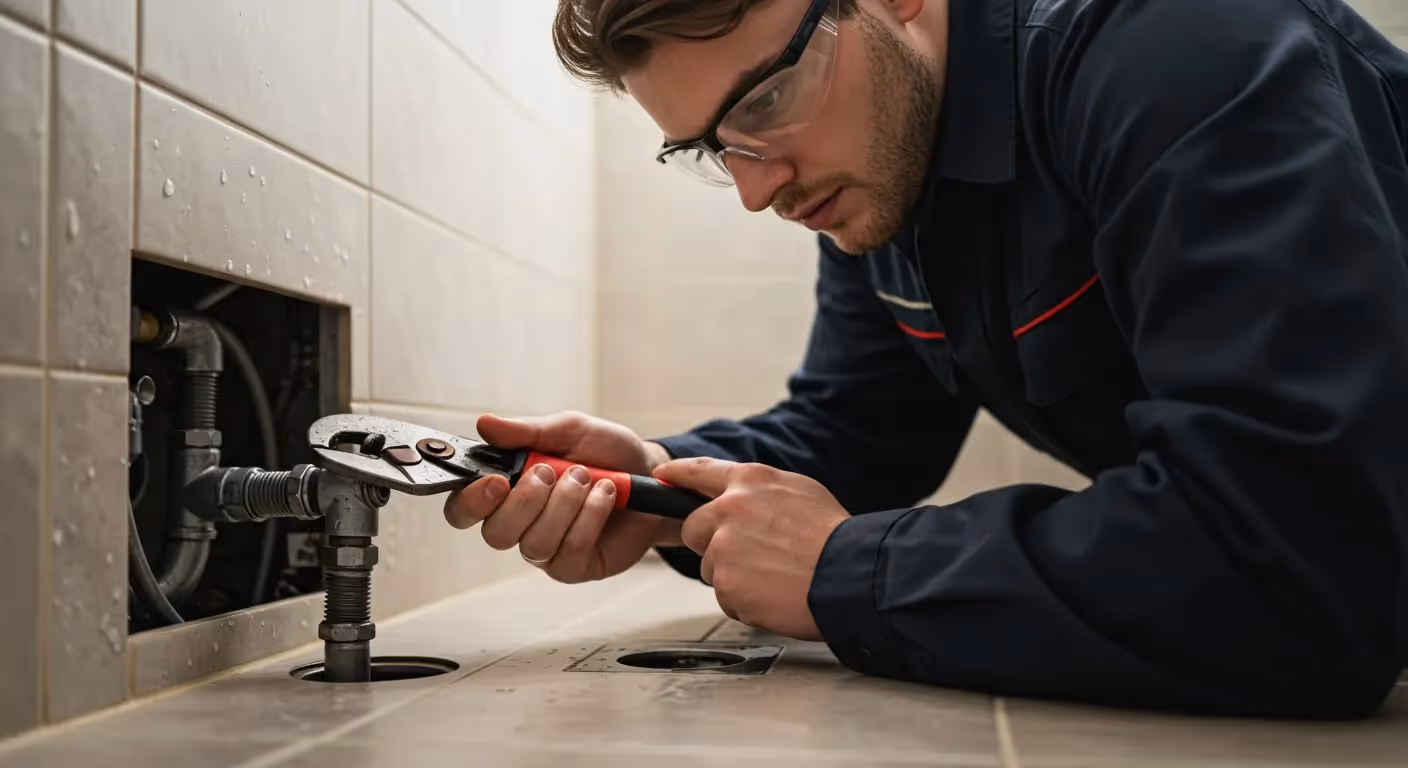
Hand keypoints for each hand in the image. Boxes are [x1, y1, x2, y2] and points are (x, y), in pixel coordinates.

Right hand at [442, 412, 680, 582]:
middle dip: (526, 500)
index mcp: (507, 491)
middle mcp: (521, 525)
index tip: (497, 480)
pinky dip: (590, 517)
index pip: (464, 510)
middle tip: (552, 470)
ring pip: (534, 544)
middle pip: (495, 534)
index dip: (472, 501)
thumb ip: (526, 431)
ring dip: (565, 504)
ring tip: (589, 478)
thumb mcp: (568, 430)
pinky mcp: (577, 566)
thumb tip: (485, 424)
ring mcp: (548, 550)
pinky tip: (606, 495)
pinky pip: (570, 552)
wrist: (650, 472)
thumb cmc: (605, 452)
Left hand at [653, 458, 849, 640]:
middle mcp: (730, 509)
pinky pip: (726, 597)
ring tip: (774, 575)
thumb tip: (745, 498)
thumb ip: (761, 492)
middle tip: (750, 555)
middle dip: (713, 543)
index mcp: (750, 482)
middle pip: (694, 528)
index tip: (661, 478)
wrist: (850, 574)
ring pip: (712, 566)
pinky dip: (746, 601)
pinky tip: (774, 594)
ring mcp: (725, 547)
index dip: (676, 476)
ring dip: (735, 576)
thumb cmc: (835, 537)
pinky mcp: (726, 584)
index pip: (698, 471)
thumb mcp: (801, 492)